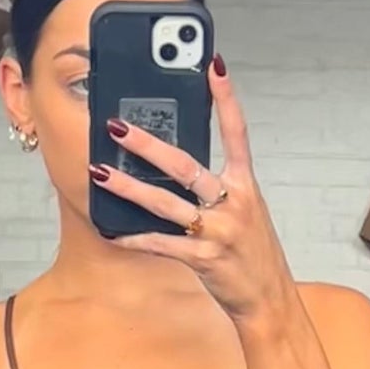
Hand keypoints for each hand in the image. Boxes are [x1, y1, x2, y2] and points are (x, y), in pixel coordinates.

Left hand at [90, 60, 295, 327]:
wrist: (269, 302)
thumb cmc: (253, 256)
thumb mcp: (246, 214)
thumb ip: (219, 190)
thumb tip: (178, 168)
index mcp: (246, 187)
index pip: (237, 133)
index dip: (226, 99)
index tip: (212, 66)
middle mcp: (233, 203)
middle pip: (186, 166)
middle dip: (148, 145)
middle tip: (118, 126)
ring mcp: (218, 232)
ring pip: (165, 203)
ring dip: (129, 187)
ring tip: (100, 171)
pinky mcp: (204, 260)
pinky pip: (161, 244)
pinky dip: (135, 237)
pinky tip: (112, 231)